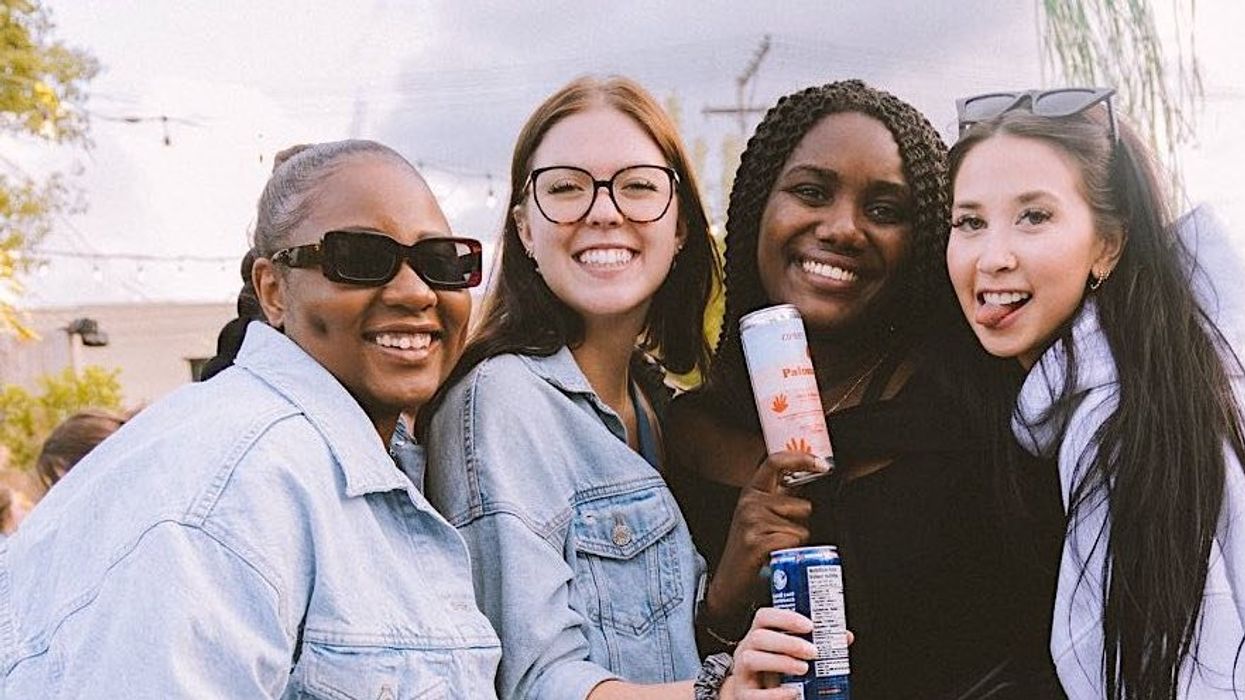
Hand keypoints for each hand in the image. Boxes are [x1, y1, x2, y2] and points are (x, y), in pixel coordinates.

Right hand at [704, 452, 824, 631]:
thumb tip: (808, 480)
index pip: (775, 462)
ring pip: (800, 528)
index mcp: (751, 492)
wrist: (729, 584)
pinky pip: (792, 542)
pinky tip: (774, 557)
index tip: (821, 464)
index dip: (801, 458)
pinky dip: (790, 553)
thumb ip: (780, 499)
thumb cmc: (750, 551)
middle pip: (801, 505)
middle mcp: (749, 502)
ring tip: (775, 548)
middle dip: (801, 524)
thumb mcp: (760, 517)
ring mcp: (751, 521)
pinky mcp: (756, 542)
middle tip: (781, 536)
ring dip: (795, 541)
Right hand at [720, 607, 815, 698]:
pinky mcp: (743, 694)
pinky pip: (753, 694)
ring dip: (780, 662)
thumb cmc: (777, 671)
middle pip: (758, 637)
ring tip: (804, 669)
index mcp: (758, 635)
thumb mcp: (788, 654)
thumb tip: (841, 637)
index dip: (785, 618)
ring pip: (750, 660)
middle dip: (788, 643)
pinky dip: (775, 694)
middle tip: (813, 652)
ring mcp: (741, 672)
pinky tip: (793, 692)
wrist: (758, 695)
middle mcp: (746, 650)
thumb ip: (807, 645)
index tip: (809, 626)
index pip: (764, 617)